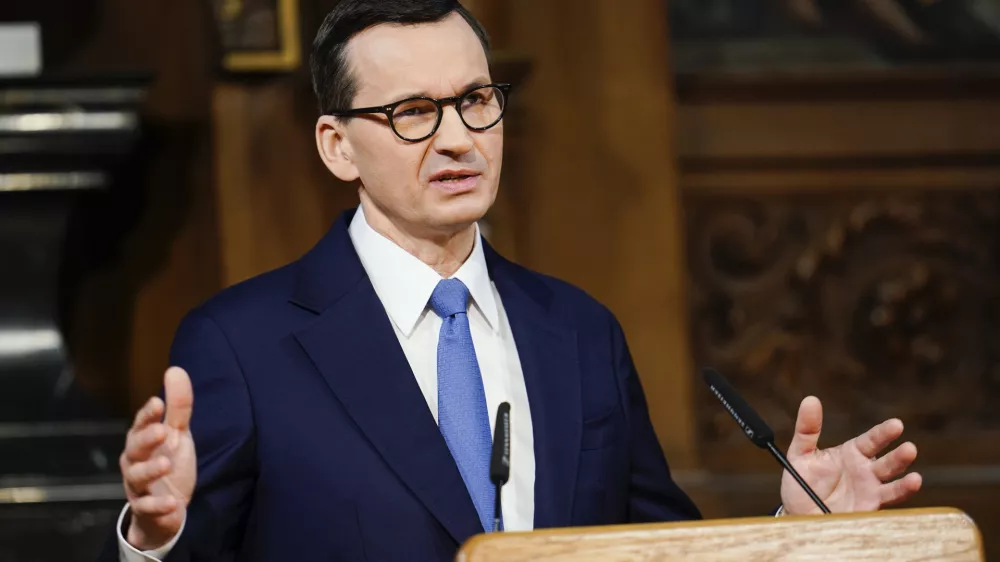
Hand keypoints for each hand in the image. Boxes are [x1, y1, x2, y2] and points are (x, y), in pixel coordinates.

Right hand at [121, 367, 196, 549]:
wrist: (165, 507)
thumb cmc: (168, 461)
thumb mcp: (177, 433)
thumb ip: (178, 406)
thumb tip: (175, 369)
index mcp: (142, 440)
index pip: (141, 424)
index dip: (148, 414)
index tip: (158, 403)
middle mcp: (135, 461)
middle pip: (135, 448)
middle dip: (146, 439)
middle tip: (162, 430)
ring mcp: (138, 485)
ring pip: (137, 477)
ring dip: (151, 470)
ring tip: (166, 464)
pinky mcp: (146, 508)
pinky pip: (148, 507)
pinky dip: (158, 505)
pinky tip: (173, 502)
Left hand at [780, 396, 921, 514]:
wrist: (798, 514)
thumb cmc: (801, 482)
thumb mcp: (800, 454)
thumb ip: (807, 429)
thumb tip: (810, 399)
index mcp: (851, 453)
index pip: (871, 440)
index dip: (884, 433)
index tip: (896, 424)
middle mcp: (866, 470)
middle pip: (887, 461)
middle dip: (899, 455)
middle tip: (910, 448)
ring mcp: (870, 489)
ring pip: (892, 481)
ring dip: (905, 478)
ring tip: (916, 477)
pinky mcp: (869, 508)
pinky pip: (887, 501)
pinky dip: (900, 494)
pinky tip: (912, 486)